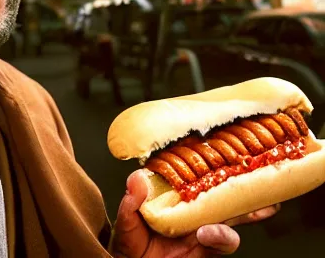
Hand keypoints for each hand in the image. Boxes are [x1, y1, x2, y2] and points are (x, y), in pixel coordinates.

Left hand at [111, 170, 279, 257]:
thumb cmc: (129, 243)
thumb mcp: (126, 222)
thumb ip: (131, 203)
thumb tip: (137, 178)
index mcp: (173, 191)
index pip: (194, 169)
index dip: (211, 157)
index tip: (224, 144)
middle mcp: (191, 205)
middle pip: (222, 188)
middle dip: (245, 181)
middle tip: (264, 173)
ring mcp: (202, 226)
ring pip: (233, 213)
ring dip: (246, 208)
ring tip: (257, 208)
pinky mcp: (207, 249)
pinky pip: (224, 241)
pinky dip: (222, 235)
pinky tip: (210, 234)